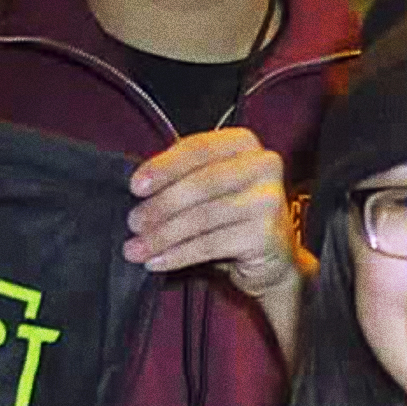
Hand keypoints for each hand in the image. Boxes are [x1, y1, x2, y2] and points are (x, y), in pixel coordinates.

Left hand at [126, 129, 303, 299]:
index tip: (135, 187)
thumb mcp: (210, 186)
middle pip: (200, 183)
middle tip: (133, 223)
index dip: (163, 167)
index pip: (197, 149)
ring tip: (137, 248)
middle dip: (160, 206)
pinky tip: (157, 261)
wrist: (273, 257)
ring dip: (163, 235)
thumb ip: (182, 176)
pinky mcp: (267, 235)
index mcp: (244, 144)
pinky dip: (178, 254)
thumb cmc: (233, 216)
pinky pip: (211, 245)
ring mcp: (269, 201)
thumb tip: (138, 188)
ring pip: (203, 217)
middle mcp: (263, 166)